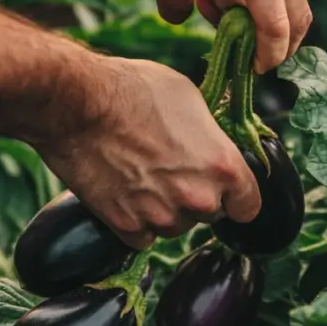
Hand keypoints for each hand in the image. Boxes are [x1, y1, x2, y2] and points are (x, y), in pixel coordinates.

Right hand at [35, 55, 260, 248]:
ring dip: (164, 209)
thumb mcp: (189, 98)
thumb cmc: (133, 89)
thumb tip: (212, 144)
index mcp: (222, 167)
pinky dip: (135, 220)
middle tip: (169, 168)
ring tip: (141, 174)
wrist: (77, 105)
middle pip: (209, 214)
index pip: (249, 206)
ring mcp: (161, 216)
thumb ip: (209, 135)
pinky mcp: (126, 226)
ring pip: (174, 225)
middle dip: (195, 196)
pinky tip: (123, 191)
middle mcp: (197, 198)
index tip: (226, 192)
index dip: (237, 197)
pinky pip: (142, 235)